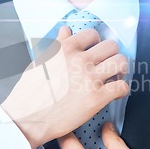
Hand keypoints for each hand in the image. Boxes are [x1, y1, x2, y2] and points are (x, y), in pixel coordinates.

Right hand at [1, 26, 128, 148]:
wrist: (27, 117)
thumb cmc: (31, 91)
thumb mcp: (41, 61)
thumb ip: (57, 44)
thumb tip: (66, 30)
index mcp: (65, 49)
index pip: (93, 34)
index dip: (96, 44)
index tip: (95, 53)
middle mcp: (79, 60)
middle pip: (112, 46)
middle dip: (111, 55)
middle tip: (108, 66)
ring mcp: (89, 78)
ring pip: (121, 62)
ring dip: (120, 70)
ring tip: (114, 77)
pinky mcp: (96, 97)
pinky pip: (122, 87)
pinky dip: (121, 90)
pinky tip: (113, 94)